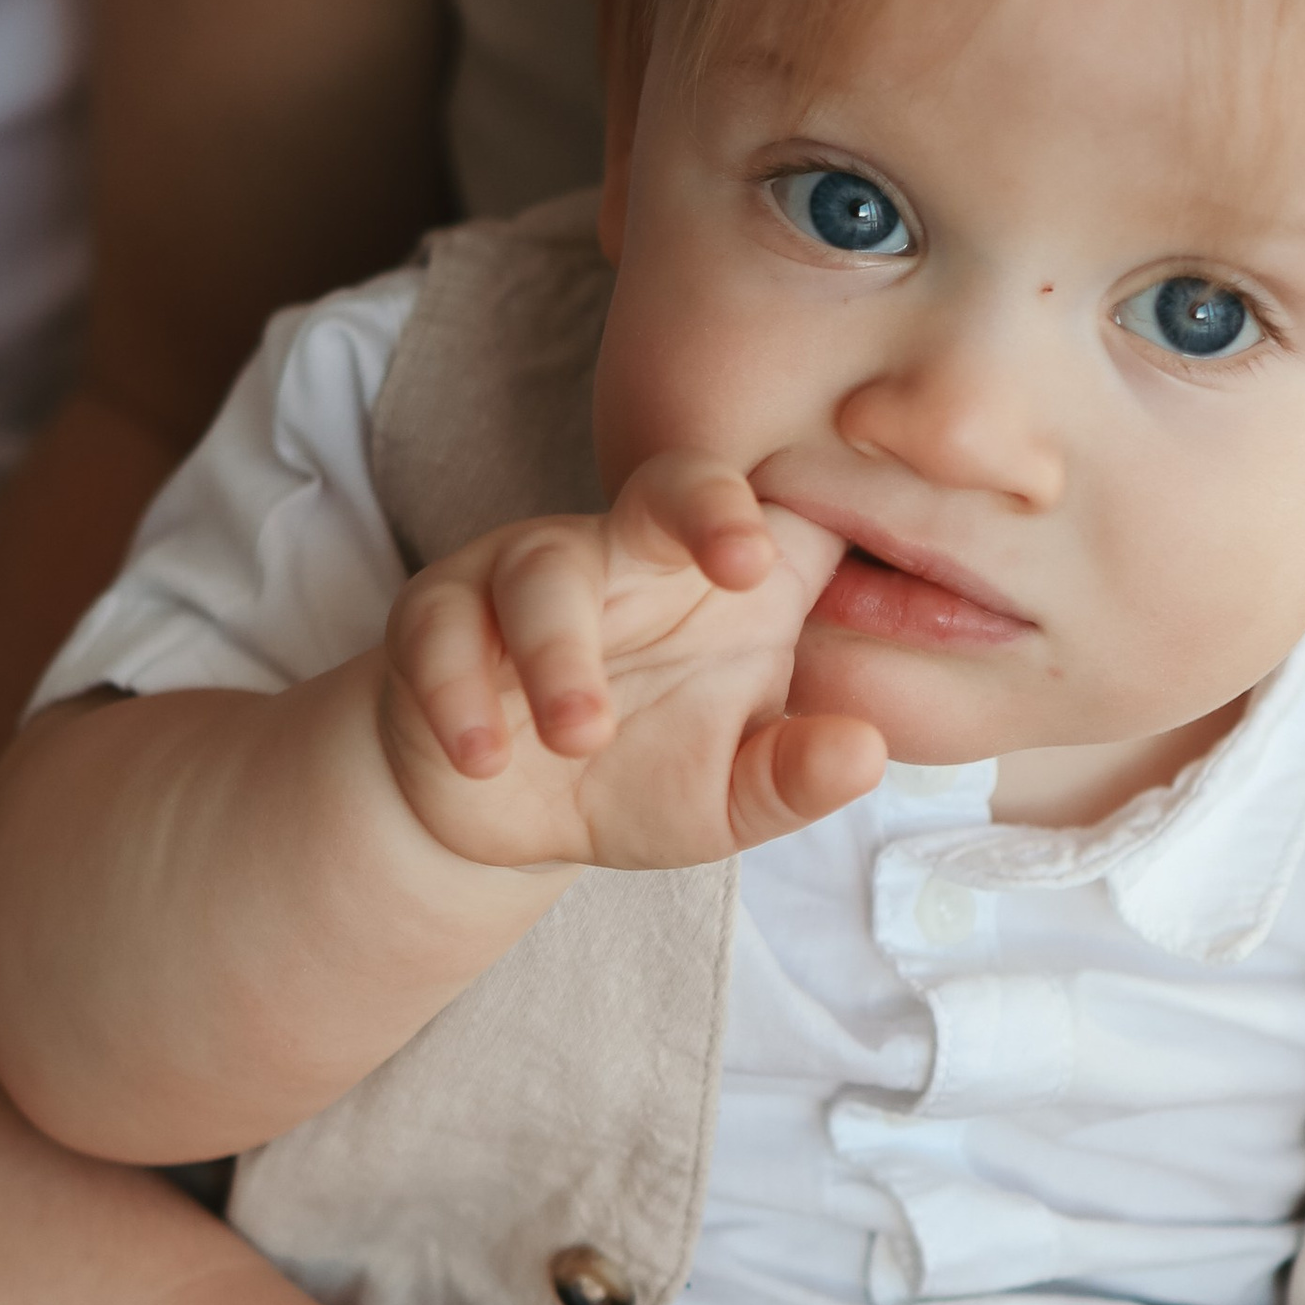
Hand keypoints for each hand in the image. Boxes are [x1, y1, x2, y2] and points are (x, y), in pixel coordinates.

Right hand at [380, 457, 883, 872]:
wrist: (496, 820)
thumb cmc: (632, 781)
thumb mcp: (724, 800)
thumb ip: (790, 778)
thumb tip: (866, 756)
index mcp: (711, 582)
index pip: (766, 512)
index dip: (791, 518)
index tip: (788, 562)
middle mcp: (627, 555)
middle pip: (668, 485)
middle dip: (706, 508)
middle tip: (746, 566)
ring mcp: (527, 573)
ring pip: (545, 571)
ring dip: (562, 655)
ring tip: (578, 735)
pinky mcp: (438, 616)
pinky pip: (441, 629)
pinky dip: (459, 693)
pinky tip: (482, 757)